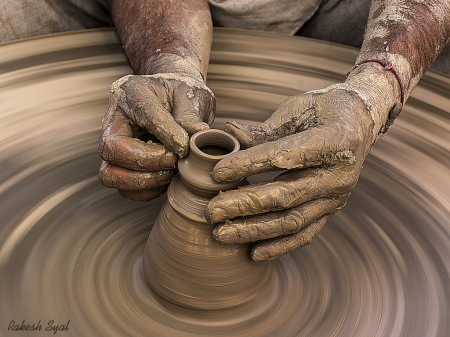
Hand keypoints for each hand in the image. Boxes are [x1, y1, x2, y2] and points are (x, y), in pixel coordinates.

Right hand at [99, 73, 214, 200]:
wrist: (174, 99)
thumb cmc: (181, 95)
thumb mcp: (192, 96)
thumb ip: (191, 116)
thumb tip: (194, 138)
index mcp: (133, 93)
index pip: (143, 113)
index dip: (165, 133)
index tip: (184, 146)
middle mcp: (115, 120)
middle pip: (110, 148)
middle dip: (145, 161)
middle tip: (174, 160)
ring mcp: (114, 145)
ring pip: (110, 174)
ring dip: (143, 180)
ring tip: (170, 173)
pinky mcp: (121, 166)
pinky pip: (124, 189)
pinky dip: (146, 191)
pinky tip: (166, 179)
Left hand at [205, 63, 400, 260]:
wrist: (359, 122)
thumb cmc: (324, 110)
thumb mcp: (296, 109)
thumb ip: (264, 129)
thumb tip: (228, 136)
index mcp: (334, 140)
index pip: (285, 156)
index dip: (248, 165)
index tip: (216, 173)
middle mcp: (339, 174)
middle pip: (286, 196)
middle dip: (244, 205)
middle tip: (212, 211)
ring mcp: (337, 197)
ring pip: (292, 221)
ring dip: (255, 230)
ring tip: (221, 234)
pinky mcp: (331, 210)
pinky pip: (305, 234)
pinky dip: (279, 246)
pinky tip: (253, 253)